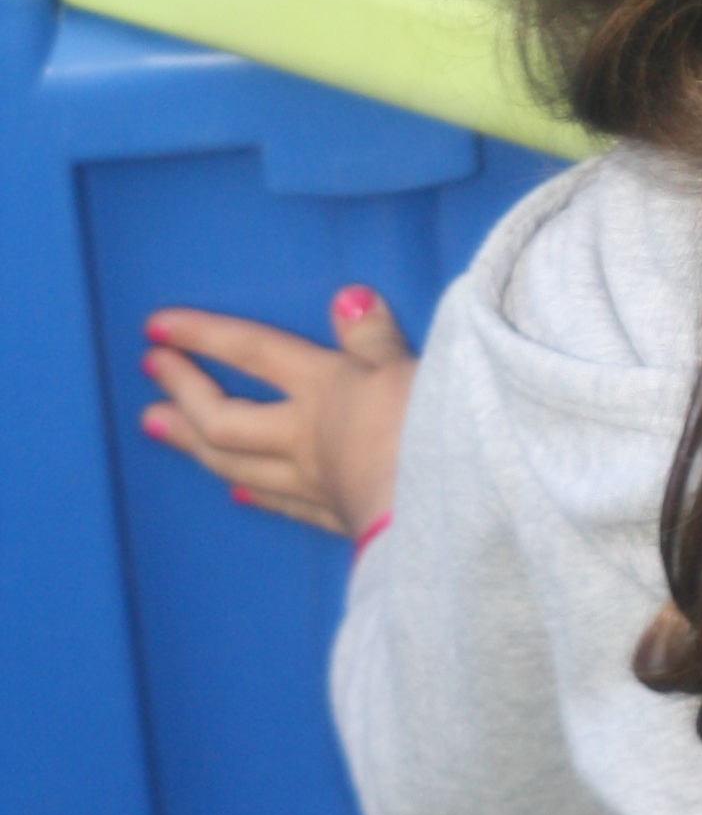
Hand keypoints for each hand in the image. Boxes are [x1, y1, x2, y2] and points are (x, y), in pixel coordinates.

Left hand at [140, 286, 415, 538]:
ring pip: (238, 463)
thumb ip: (374, 336)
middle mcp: (304, 436)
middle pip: (227, 415)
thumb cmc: (427, 430)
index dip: (204, 336)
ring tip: (158, 426)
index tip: (156, 328)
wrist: (438, 516)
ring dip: (193, 444)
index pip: (254, 352)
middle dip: (186, 391)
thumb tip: (347, 297)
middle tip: (150, 371)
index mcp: (323, 389)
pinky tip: (238, 495)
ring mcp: (312, 482)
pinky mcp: (335, 517)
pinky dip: (256, 495)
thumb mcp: (407, 367)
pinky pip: (282, 504)